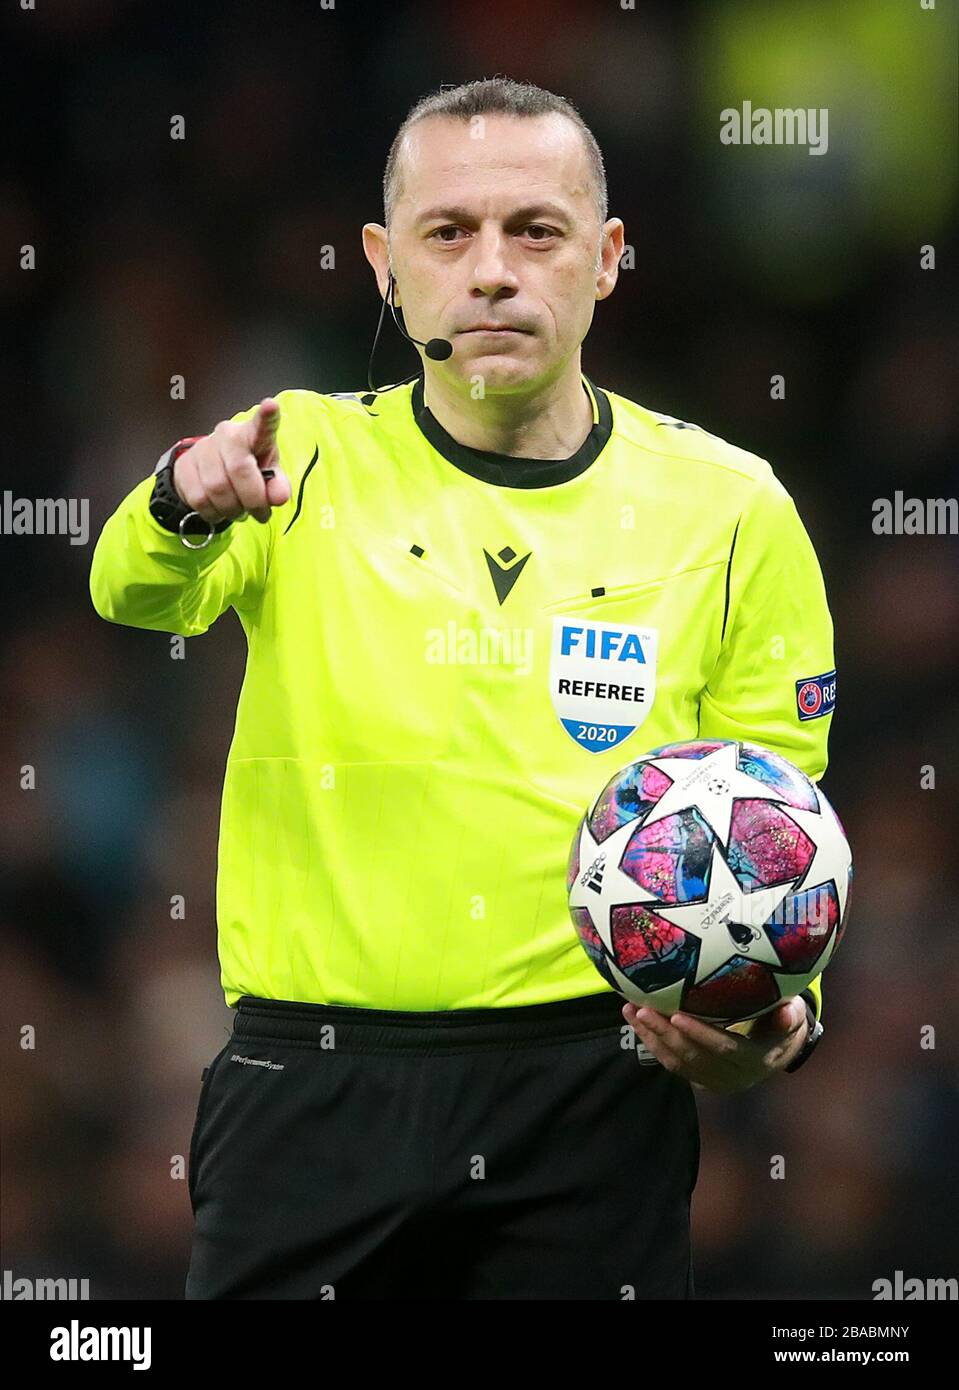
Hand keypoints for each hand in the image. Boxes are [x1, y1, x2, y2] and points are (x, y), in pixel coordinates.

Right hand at [173, 398, 291, 524]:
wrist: (209, 471)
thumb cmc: (247, 468)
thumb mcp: (268, 475)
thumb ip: (278, 485)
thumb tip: (278, 497)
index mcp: (253, 434)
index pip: (262, 425)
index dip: (267, 417)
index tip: (271, 406)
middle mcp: (226, 435)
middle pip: (239, 470)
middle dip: (253, 500)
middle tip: (260, 513)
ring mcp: (202, 449)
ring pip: (217, 488)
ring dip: (233, 510)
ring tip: (239, 511)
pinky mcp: (184, 466)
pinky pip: (199, 499)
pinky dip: (214, 513)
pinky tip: (220, 510)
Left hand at [622, 996, 808, 1093]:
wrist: (773, 1054)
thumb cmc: (780, 1027)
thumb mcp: (790, 1023)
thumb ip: (789, 1017)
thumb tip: (789, 1012)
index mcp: (753, 1060)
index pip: (724, 1049)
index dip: (700, 1034)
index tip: (677, 1014)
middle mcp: (731, 1076)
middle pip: (693, 1056)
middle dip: (665, 1033)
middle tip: (642, 1008)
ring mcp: (711, 1080)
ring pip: (677, 1061)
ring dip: (651, 1037)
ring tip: (630, 1010)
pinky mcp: (697, 1078)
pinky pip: (671, 1063)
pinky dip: (651, 1042)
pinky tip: (635, 1020)